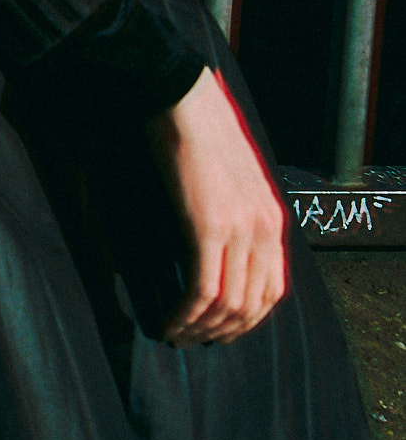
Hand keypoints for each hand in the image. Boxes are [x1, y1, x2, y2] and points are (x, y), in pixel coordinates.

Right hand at [145, 66, 288, 345]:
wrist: (183, 99)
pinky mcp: (208, 226)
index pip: (272, 292)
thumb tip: (220, 249)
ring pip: (227, 304)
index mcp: (272, 219)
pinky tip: (167, 320)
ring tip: (174, 334)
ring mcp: (239, 228)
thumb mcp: (232, 179)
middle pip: (252, 306)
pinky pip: (203, 289)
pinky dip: (185, 314)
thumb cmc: (199, 132)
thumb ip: (235, 215)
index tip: (217, 330)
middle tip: (191, 340)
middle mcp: (264, 228)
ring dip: (199, 328)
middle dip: (221, 333)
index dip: (245, 322)